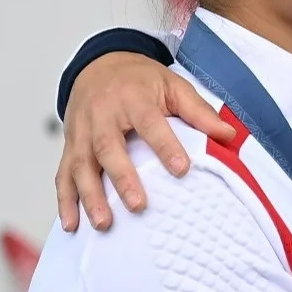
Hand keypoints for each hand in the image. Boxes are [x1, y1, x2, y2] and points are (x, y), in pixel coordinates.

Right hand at [58, 54, 234, 232]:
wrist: (98, 66)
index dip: (164, 146)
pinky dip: (65, 201)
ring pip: (81, 165)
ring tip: (103, 224)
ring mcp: (81, 132)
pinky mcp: (69, 146)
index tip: (182, 169)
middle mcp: (101, 116)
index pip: (149, 123)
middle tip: (139, 206)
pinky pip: (62, 175)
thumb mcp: (173, 85)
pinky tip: (71, 225)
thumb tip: (229, 135)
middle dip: (122, 178)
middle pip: (107, 147)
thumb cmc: (140, 80)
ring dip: (89, 197)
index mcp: (132, 98)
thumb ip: (199, 111)